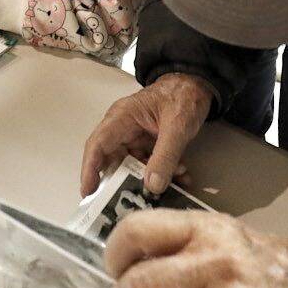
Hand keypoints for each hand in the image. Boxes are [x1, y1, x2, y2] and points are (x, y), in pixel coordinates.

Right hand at [79, 73, 212, 196]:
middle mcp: (123, 129)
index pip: (97, 145)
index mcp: (121, 118)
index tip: (88, 192)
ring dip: (151, 179)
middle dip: (124, 182)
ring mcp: (136, 138)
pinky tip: (181, 178)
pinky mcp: (149, 144)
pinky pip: (150, 165)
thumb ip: (166, 155)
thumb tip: (152, 186)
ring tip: (171, 184)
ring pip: (134, 166)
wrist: (198, 85)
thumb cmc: (183, 95)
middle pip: (113, 161)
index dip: (90, 170)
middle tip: (131, 201)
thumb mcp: (177, 126)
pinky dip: (164, 174)